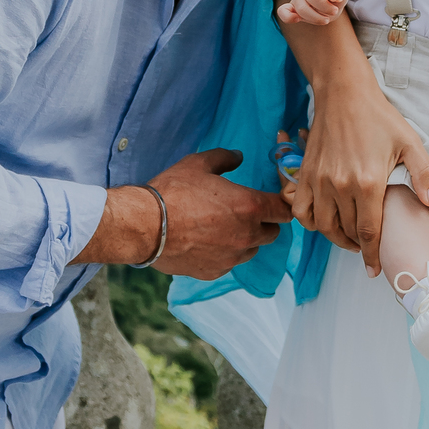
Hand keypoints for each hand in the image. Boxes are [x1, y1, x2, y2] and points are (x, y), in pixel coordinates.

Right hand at [76, 149, 290, 279]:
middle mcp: (246, 235)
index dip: (281, 204)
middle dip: (264, 222)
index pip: (285, 210)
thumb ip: (224, 158)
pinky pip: (229, 263)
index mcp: (249, 206)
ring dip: (245, 240)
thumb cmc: (172, 192)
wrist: (144, 226)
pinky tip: (205, 243)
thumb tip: (238, 156)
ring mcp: (231, 257)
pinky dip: (223, 254)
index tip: (273, 201)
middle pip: (272, 232)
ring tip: (222, 228)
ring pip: (251, 250)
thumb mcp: (198, 164)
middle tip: (244, 212)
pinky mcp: (214, 272)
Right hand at [278, 15, 428, 274]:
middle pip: (346, 233)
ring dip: (336, 238)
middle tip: (367, 250)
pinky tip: (324, 220)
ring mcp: (320, 181)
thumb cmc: (379, 117)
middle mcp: (341, 186)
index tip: (375, 271)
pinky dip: (310, 222)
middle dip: (358, 248)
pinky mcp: (306, 174)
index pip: (369, 233)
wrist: (343, 94)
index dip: (373, 256)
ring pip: (323, 226)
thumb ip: (423, 174)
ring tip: (349, 238)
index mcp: (368, 183)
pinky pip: (302, 210)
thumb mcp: (410, 141)